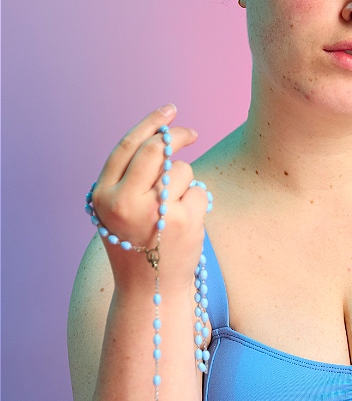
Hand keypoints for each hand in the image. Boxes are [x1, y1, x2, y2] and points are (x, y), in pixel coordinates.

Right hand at [90, 104, 208, 291]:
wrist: (151, 291)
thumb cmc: (139, 246)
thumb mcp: (120, 212)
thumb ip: (131, 180)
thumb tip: (161, 138)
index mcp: (104, 196)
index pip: (128, 146)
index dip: (150, 123)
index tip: (170, 110)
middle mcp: (124, 201)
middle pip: (155, 149)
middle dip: (178, 136)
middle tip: (193, 133)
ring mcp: (154, 211)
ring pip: (180, 170)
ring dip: (185, 184)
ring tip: (176, 212)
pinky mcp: (181, 221)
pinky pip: (198, 191)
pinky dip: (198, 202)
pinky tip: (187, 225)